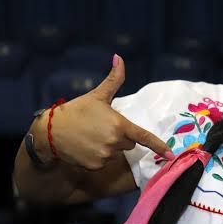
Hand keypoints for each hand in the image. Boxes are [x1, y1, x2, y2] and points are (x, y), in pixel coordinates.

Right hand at [33, 54, 172, 169]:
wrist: (50, 131)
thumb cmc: (76, 111)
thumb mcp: (97, 95)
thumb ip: (113, 79)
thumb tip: (119, 57)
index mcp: (119, 125)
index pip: (144, 137)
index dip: (159, 146)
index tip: (171, 155)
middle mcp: (115, 142)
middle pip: (129, 143)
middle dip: (121, 136)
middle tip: (102, 128)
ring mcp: (105, 156)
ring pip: (117, 153)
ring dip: (109, 147)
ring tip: (91, 137)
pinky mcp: (95, 166)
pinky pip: (104, 162)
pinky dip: (98, 157)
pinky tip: (86, 147)